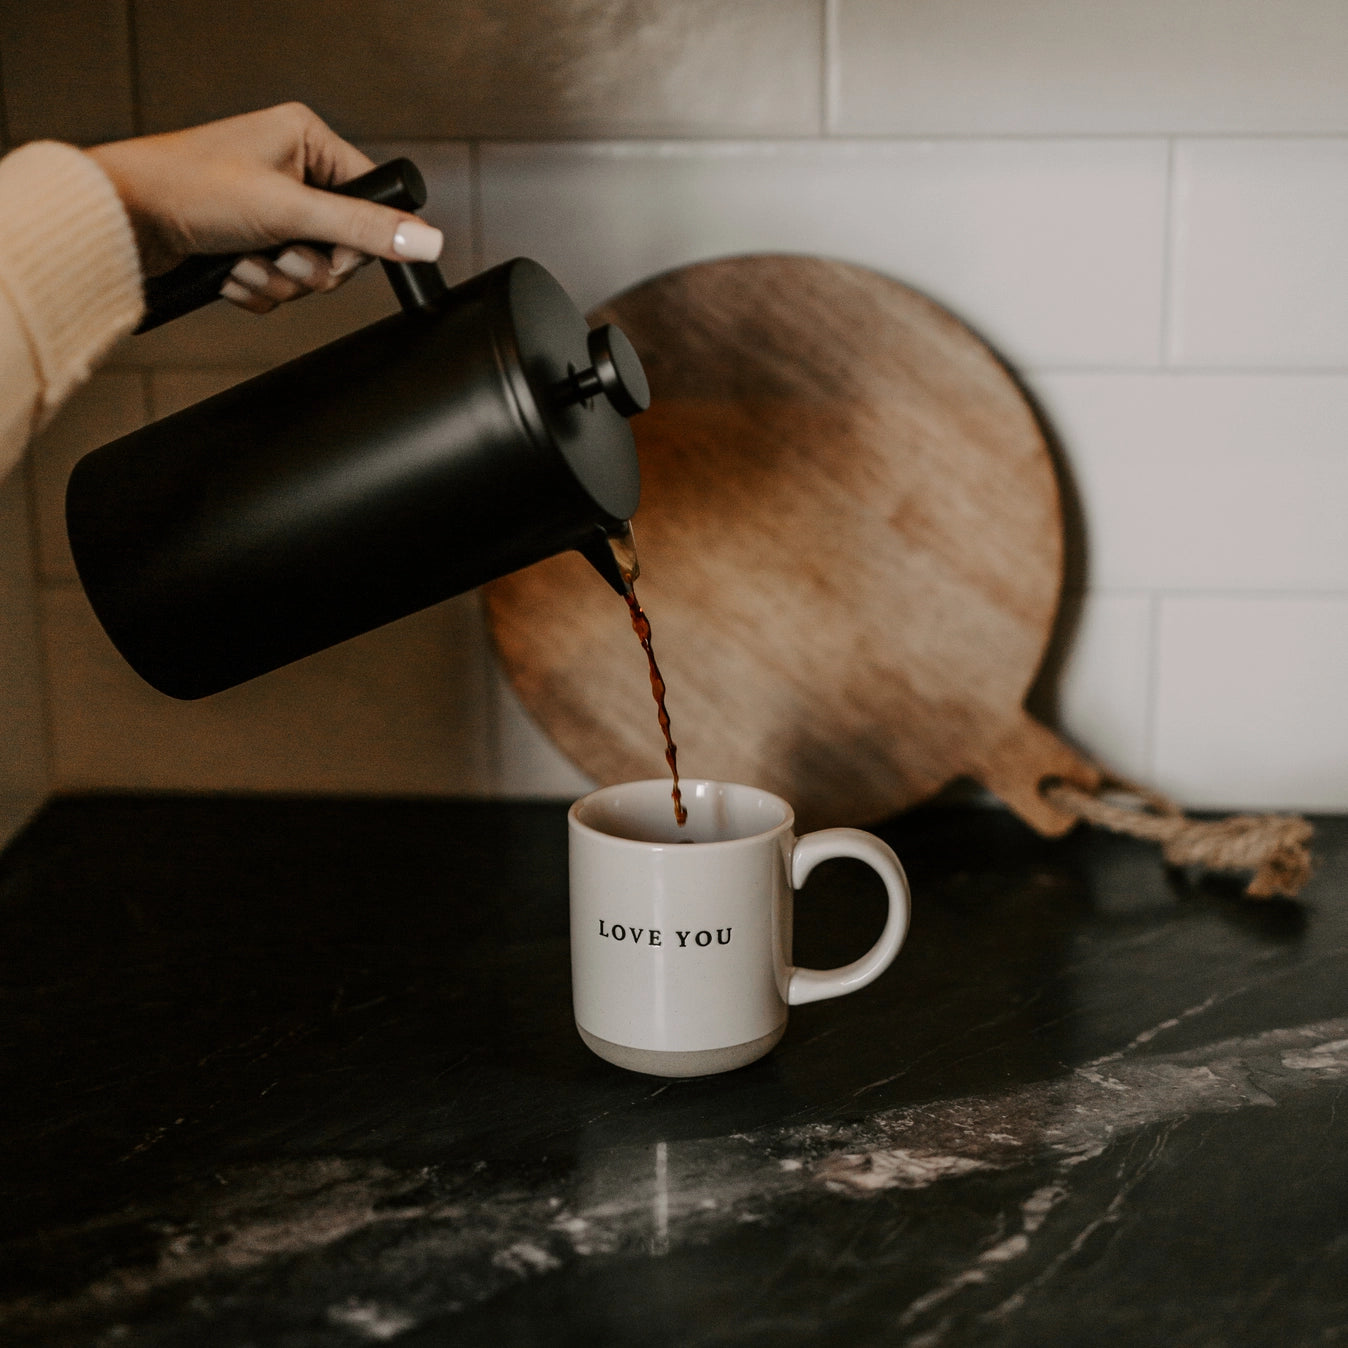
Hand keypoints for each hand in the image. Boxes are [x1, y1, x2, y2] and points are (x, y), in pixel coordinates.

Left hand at [87, 102, 443, 313]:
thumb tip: (428, 240)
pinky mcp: (246, 242)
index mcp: (305, 139)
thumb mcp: (291, 209)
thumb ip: (365, 229)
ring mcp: (267, 210)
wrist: (121, 219)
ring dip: (277, 279)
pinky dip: (254, 287)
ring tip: (242, 258)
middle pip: (342, 245)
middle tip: (279, 252)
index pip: (370, 198)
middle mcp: (289, 170)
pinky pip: (278, 284)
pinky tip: (226, 268)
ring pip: (308, 271)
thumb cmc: (190, 188)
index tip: (332, 251)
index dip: (359, 239)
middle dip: (308, 264)